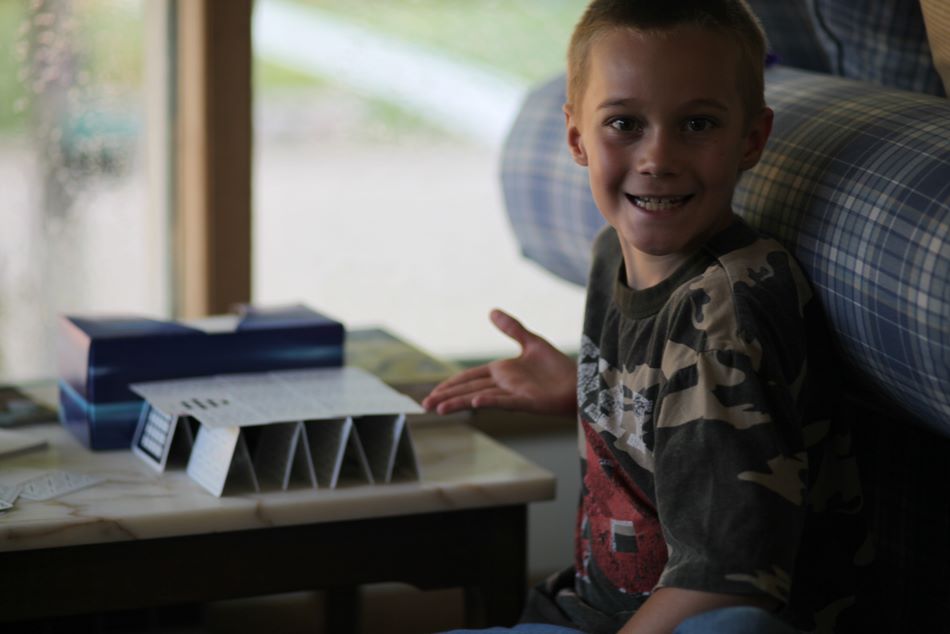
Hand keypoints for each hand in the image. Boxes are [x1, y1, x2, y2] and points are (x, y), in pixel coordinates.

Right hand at [422, 309, 576, 416]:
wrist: (579, 383)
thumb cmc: (557, 367)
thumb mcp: (532, 341)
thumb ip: (512, 328)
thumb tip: (491, 310)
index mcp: (501, 372)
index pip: (468, 378)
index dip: (451, 384)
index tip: (433, 392)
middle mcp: (503, 384)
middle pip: (468, 389)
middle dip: (447, 397)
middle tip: (425, 405)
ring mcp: (513, 395)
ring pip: (479, 398)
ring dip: (459, 403)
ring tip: (439, 409)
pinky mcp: (526, 403)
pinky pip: (504, 402)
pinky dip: (489, 401)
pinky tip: (475, 403)